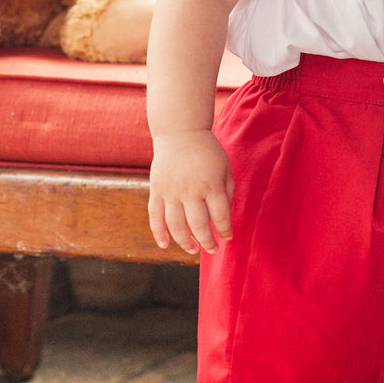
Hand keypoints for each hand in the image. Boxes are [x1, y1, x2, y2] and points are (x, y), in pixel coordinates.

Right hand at [148, 130, 233, 254]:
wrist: (180, 132)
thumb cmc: (207, 151)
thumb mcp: (225, 167)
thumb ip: (226, 192)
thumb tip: (223, 218)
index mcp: (211, 184)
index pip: (220, 216)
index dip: (225, 230)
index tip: (228, 237)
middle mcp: (190, 190)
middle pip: (199, 224)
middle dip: (208, 241)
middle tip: (213, 249)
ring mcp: (171, 191)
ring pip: (176, 225)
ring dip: (185, 242)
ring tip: (193, 249)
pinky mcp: (157, 190)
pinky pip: (155, 216)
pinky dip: (158, 232)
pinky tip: (165, 245)